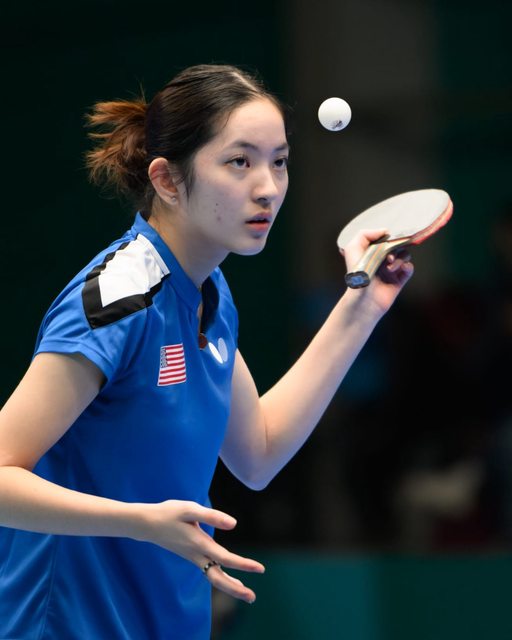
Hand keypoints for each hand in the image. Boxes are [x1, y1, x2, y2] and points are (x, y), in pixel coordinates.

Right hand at [139, 500, 263, 603]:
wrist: (147, 523)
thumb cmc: (169, 513)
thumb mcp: (190, 509)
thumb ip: (212, 516)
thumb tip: (233, 524)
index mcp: (199, 544)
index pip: (224, 558)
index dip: (243, 564)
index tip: (260, 569)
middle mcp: (197, 555)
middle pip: (217, 578)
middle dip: (235, 589)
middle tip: (253, 598)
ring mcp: (193, 558)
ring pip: (213, 577)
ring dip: (230, 586)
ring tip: (247, 594)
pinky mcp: (191, 556)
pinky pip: (209, 572)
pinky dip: (221, 578)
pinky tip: (230, 578)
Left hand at [341, 229, 413, 312]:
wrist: (363, 298)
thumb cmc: (356, 274)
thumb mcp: (353, 248)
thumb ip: (365, 234)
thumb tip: (385, 231)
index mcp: (371, 252)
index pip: (385, 239)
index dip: (388, 237)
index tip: (388, 238)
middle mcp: (381, 260)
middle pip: (397, 245)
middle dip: (395, 246)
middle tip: (388, 255)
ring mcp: (391, 270)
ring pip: (404, 255)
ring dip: (399, 258)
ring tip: (389, 267)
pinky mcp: (398, 280)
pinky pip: (409, 268)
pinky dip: (407, 266)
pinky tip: (400, 269)